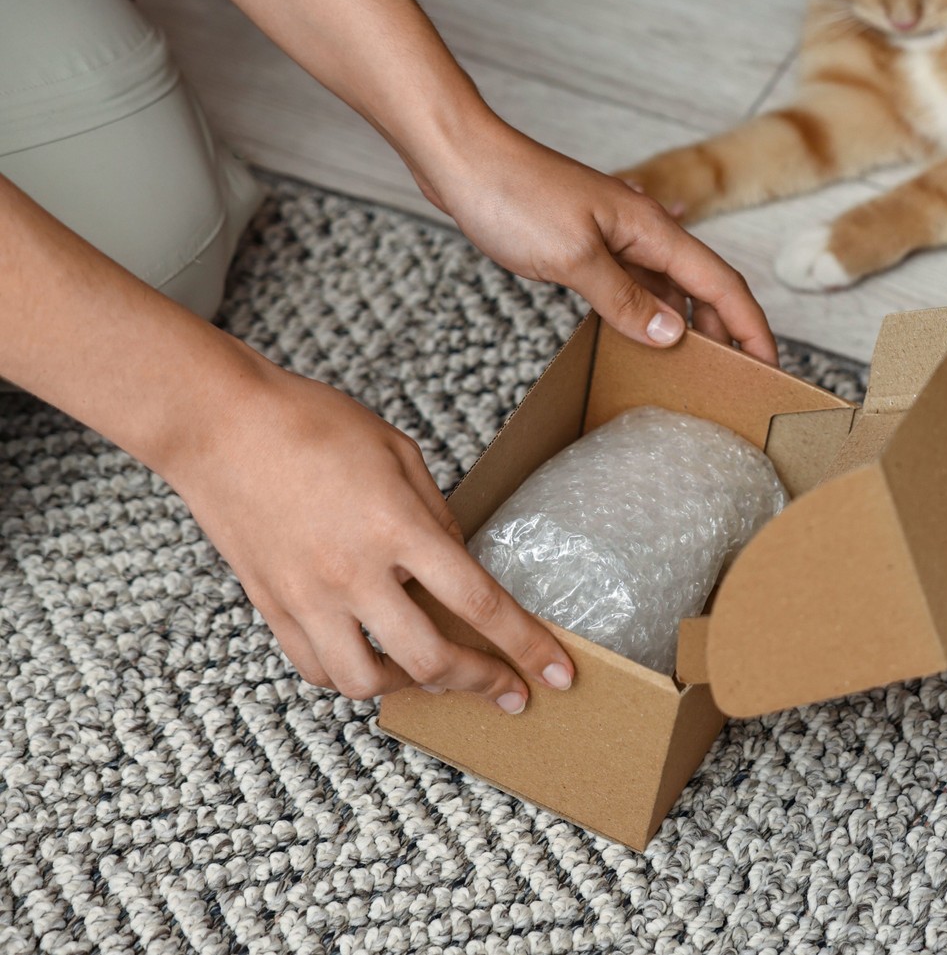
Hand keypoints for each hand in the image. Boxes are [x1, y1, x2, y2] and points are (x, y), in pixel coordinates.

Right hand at [166, 360, 574, 710]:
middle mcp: (353, 573)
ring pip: (367, 682)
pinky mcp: (271, 606)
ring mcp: (307, 596)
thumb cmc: (314, 423)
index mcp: (398, 528)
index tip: (558, 673)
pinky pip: (316, 669)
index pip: (480, 604)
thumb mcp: (400, 454)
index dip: (528, 646)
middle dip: (483, 682)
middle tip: (510, 691)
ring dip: (414, 688)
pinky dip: (352, 677)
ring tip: (440, 676)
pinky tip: (376, 661)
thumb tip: (460, 567)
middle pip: (431, 659)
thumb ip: (437, 517)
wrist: (219, 423)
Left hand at [417, 119, 777, 363]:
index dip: (750, 326)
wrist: (462, 158)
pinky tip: (636, 337)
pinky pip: (632, 284)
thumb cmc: (513, 195)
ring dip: (684, 325)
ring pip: (667, 287)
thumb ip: (623, 300)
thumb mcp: (572, 258)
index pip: (721, 284)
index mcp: (652, 230)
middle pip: (702, 287)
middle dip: (724, 331)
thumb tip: (670, 336)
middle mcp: (643, 231)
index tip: (768, 365)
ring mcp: (615, 236)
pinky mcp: (587, 243)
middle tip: (734, 380)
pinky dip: (644, 313)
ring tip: (690, 368)